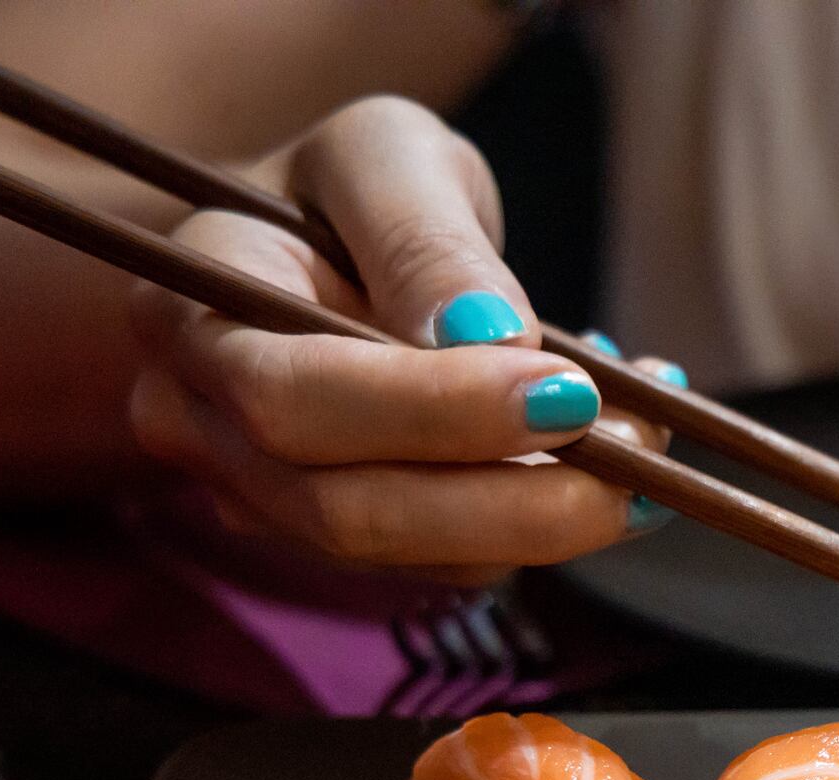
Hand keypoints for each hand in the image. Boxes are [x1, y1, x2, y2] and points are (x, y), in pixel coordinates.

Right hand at [126, 96, 677, 584]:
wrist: (325, 248)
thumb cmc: (349, 192)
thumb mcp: (389, 156)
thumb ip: (427, 240)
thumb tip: (489, 336)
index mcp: (191, 314)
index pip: (295, 399)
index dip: (435, 411)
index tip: (568, 390)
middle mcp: (204, 428)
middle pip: (347, 510)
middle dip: (511, 499)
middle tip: (639, 448)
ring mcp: (267, 502)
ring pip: (409, 557)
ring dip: (548, 520)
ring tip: (647, 442)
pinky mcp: (347, 543)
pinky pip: (449, 564)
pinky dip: (545, 525)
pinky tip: (615, 460)